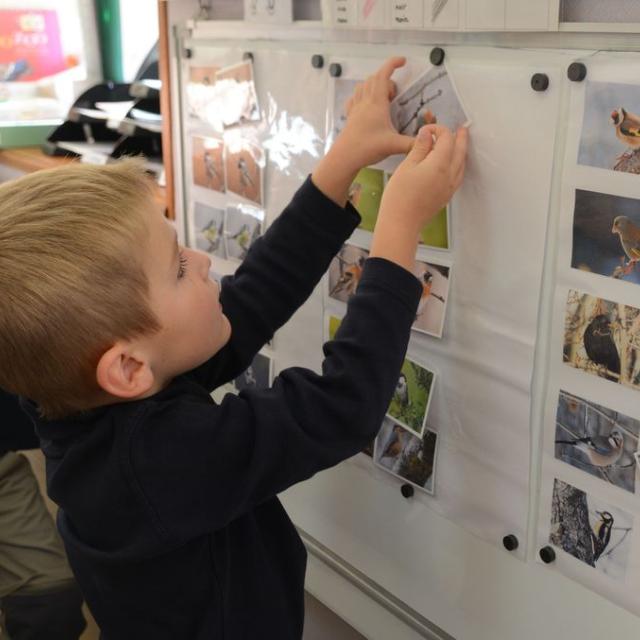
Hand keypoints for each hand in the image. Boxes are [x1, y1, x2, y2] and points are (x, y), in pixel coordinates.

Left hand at [333, 56, 414, 169]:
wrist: (345, 157)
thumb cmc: (368, 148)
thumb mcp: (394, 145)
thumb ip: (413, 143)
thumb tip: (431, 141)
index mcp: (376, 103)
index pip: (383, 74)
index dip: (393, 63)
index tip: (403, 61)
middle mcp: (365, 101)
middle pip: (374, 78)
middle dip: (387, 81)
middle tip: (395, 96)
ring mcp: (355, 108)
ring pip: (363, 86)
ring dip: (374, 86)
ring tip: (384, 100)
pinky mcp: (350, 116)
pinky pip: (354, 98)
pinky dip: (362, 95)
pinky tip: (366, 106)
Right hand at [369, 125, 467, 271]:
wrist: (401, 223)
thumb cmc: (399, 196)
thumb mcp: (406, 166)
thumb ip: (419, 148)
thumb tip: (427, 134)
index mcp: (439, 164)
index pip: (446, 139)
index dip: (438, 130)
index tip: (427, 130)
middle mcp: (449, 175)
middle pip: (460, 150)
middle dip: (460, 138)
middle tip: (462, 129)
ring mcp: (449, 187)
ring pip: (462, 164)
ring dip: (462, 151)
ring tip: (460, 144)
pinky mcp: (446, 196)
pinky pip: (458, 176)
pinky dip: (459, 165)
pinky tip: (454, 165)